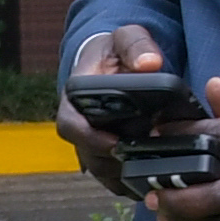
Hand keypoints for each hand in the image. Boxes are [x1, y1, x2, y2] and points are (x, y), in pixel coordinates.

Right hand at [55, 19, 169, 193]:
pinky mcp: (105, 152)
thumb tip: (150, 64)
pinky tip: (149, 182)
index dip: (88, 138)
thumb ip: (137, 46)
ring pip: (99, 169)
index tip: (115, 143)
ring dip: (120, 177)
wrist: (113, 62)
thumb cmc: (116, 51)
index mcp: (75, 97)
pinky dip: (128, 182)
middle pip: (86, 154)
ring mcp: (91, 141)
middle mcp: (78, 123)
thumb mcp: (126, 38)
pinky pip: (111, 175)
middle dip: (111, 164)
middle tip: (141, 164)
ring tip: (149, 177)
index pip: (69, 125)